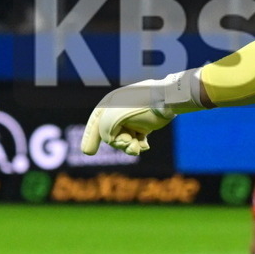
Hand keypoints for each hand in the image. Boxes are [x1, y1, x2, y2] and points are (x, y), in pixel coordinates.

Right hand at [81, 69, 201, 155]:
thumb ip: (105, 132)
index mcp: (109, 104)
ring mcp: (132, 119)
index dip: (89, 138)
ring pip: (124, 140)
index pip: (94, 123)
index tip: (88, 152)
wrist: (166, 100)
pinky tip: (144, 145)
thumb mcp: (113, 119)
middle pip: (110, 135)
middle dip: (119, 143)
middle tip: (129, 142)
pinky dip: (139, 145)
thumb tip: (114, 141)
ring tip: (138, 147)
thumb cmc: (139, 106)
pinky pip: (136, 140)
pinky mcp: (144, 125)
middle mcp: (119, 111)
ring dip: (130, 147)